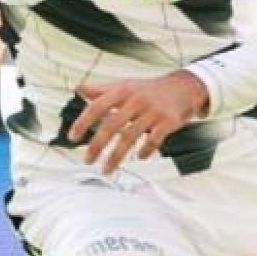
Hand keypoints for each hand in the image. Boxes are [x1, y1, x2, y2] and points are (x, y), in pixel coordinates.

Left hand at [69, 71, 208, 174]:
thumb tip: (79, 89)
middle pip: (111, 125)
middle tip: (86, 160)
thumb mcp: (126, 85)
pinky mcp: (168, 121)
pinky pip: (153, 141)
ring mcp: (153, 111)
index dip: (83, 122)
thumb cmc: (149, 89)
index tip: (72, 138)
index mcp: (122, 90)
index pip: (97, 106)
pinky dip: (145, 152)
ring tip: (106, 170)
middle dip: (96, 145)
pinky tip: (140, 158)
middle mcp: (136, 99)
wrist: (184, 87)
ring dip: (115, 157)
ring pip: (130, 138)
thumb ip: (102, 89)